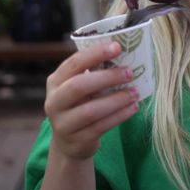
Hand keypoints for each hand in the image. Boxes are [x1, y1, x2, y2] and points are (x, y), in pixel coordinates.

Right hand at [44, 41, 138, 159]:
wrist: (70, 142)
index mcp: (56, 81)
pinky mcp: (77, 141)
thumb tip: (126, 53)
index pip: (74, 63)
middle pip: (79, 86)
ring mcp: (63, 123)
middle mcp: (54, 102)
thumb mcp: (81, 86)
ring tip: (135, 93)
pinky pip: (101, 127)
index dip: (95, 53)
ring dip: (117, 100)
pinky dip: (119, 116)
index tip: (117, 47)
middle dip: (107, 77)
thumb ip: (95, 72)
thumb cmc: (81, 104)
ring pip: (91, 110)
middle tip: (130, 72)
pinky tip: (133, 108)